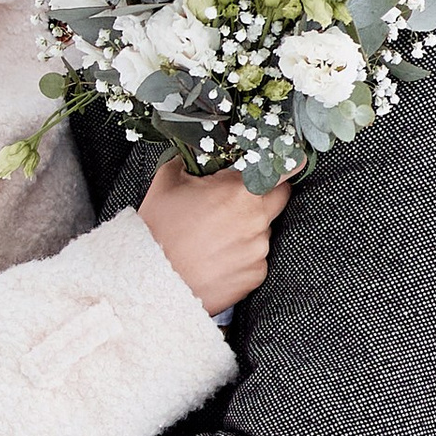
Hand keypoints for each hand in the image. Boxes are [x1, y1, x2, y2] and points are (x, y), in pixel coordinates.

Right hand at [139, 162, 290, 313]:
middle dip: (261, 196)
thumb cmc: (158, 231)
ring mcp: (258, 251)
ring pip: (263, 230)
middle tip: (231, 203)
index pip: (284, 170)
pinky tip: (215, 258)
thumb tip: (196, 154)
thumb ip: (189, 161)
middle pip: (278, 199)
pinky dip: (241, 257)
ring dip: (247, 229)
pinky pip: (255, 259)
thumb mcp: (167, 182)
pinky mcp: (254, 276)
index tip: (274, 167)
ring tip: (214, 238)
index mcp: (241, 192)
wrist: (152, 281)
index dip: (280, 166)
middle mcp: (257, 221)